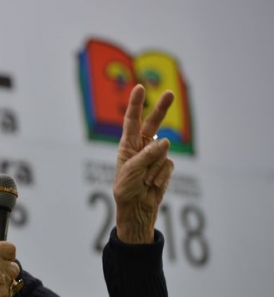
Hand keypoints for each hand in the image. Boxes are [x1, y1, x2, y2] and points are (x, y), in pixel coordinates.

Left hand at [114, 84, 174, 243]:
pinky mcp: (165, 167)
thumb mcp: (131, 171)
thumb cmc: (126, 189)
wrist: (137, 208)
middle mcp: (141, 147)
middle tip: (170, 93)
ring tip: (145, 180)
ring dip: (154, 168)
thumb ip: (147, 155)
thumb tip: (166, 141)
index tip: (139, 87)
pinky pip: (168, 165)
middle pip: (153, 124)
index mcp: (128, 145)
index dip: (136, 104)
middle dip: (161, 109)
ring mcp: (155, 156)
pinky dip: (161, 175)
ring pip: (163, 152)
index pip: (132, 121)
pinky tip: (153, 184)